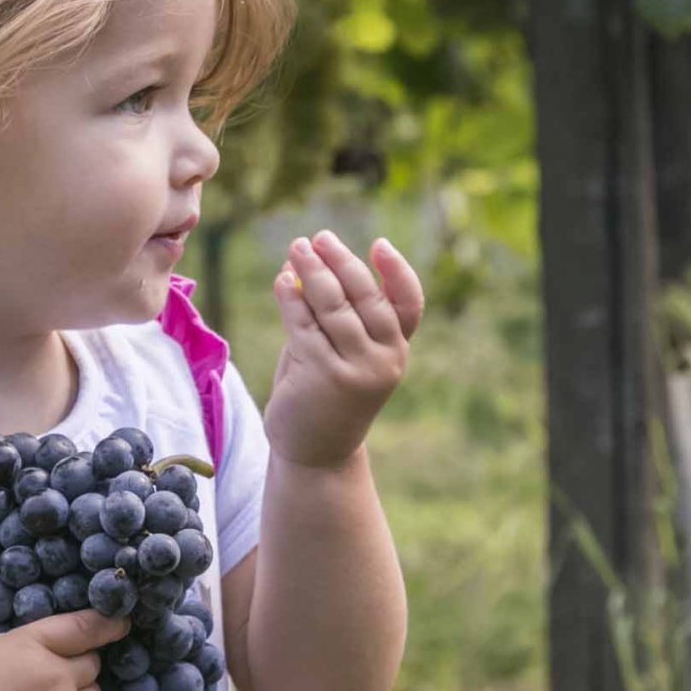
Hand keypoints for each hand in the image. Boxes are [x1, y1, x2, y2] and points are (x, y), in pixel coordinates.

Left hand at [264, 231, 424, 469]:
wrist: (316, 453)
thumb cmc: (328, 393)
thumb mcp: (344, 353)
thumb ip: (335, 314)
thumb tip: (303, 264)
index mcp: (396, 351)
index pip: (409, 305)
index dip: (397, 272)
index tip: (379, 244)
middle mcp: (384, 359)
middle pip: (367, 296)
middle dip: (341, 261)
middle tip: (319, 237)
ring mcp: (355, 368)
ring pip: (333, 305)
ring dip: (312, 271)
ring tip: (296, 248)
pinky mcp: (322, 374)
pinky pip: (303, 324)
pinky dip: (290, 298)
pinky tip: (281, 281)